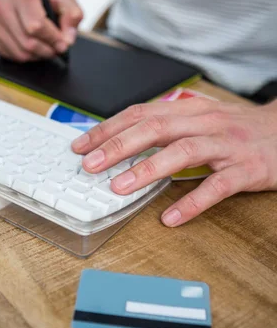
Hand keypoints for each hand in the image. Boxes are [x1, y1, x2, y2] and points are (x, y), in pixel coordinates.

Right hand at [0, 0, 82, 60]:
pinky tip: (31, 45)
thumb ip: (73, 15)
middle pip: (28, 43)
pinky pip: (11, 57)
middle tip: (56, 47)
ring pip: (20, 53)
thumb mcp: (65, 0)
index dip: (53, 38)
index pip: (36, 26)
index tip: (63, 42)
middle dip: (47, 49)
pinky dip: (25, 57)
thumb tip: (67, 39)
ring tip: (45, 46)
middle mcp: (1, 6)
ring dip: (38, 55)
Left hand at [72, 98, 276, 226]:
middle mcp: (206, 123)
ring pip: (183, 152)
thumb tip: (123, 140)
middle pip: (156, 128)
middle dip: (119, 146)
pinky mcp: (246, 170)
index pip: (141, 114)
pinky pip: (217, 186)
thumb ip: (167, 127)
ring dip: (148, 169)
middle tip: (90, 164)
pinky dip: (192, 202)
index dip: (109, 128)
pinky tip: (171, 217)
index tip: (82, 145)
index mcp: (190, 111)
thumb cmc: (238, 129)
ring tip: (120, 187)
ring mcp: (227, 146)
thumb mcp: (201, 119)